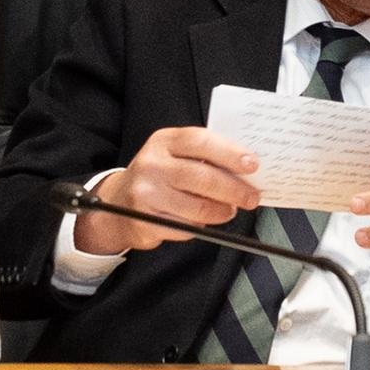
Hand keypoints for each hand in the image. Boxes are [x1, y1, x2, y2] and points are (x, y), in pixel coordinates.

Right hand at [74, 126, 259, 253]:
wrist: (117, 202)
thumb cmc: (160, 175)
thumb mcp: (175, 155)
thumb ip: (206, 156)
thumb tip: (247, 168)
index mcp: (164, 141)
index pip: (200, 141)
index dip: (230, 153)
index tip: (253, 165)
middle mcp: (151, 164)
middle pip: (202, 177)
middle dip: (234, 190)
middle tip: (251, 197)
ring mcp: (145, 193)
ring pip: (198, 208)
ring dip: (221, 212)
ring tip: (229, 210)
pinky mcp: (144, 221)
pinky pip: (185, 228)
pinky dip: (199, 227)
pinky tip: (200, 221)